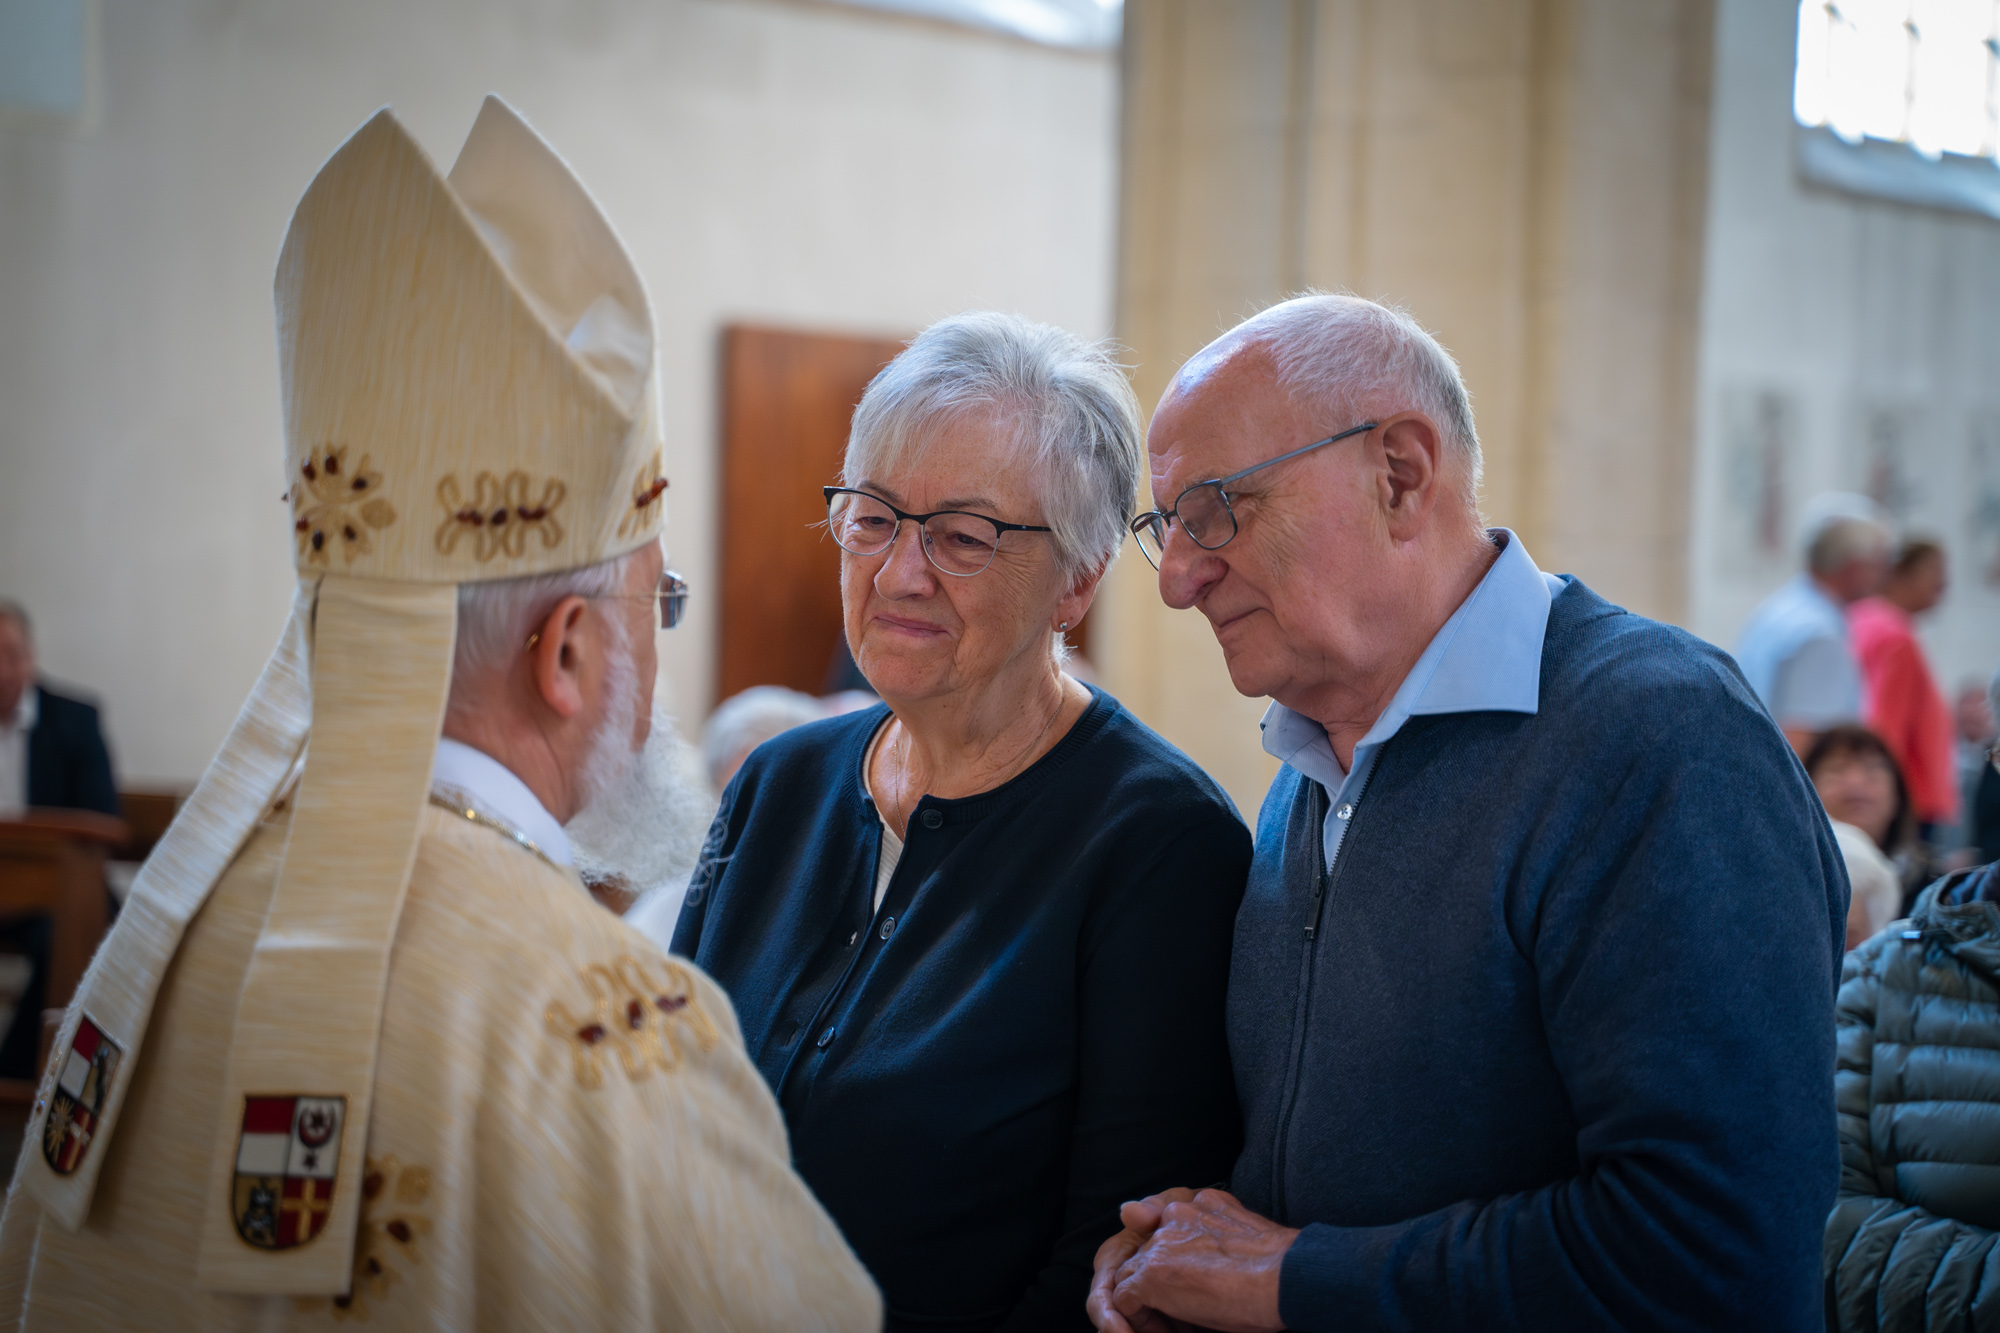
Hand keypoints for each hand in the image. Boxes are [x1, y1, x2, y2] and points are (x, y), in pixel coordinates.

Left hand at [1109, 1189, 1297, 1332]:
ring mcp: (1161, 1243)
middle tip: (1180, 1311)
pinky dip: (1138, 1317)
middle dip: (1159, 1282)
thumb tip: (1193, 1250)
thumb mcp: (1244, 1234)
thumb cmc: (1278, 1267)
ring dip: (1147, 1300)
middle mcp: (1176, 1213)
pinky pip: (1125, 1297)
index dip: (1175, 1263)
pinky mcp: (1152, 1275)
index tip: (1193, 1290)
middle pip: (1149, 1251)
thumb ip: (1214, 1231)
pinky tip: (1158, 1330)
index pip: (1169, 1229)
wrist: (1285, 1277)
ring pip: (1133, 1273)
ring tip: (1168, 1324)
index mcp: (1201, 1203)